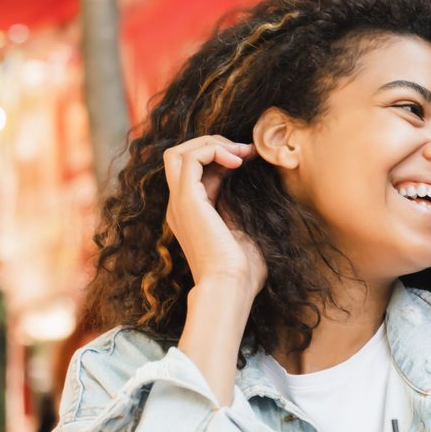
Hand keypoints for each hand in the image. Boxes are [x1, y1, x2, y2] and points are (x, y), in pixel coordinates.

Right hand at [162, 135, 265, 301]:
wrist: (230, 287)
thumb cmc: (243, 271)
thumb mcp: (243, 230)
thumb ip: (238, 207)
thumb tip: (249, 184)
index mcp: (192, 214)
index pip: (197, 171)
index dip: (222, 156)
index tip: (252, 157)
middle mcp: (180, 206)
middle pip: (179, 156)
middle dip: (213, 144)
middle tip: (246, 151)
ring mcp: (180, 203)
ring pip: (178, 152)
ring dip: (212, 143)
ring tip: (242, 153)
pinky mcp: (186, 201)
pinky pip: (190, 158)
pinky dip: (213, 150)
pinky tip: (237, 161)